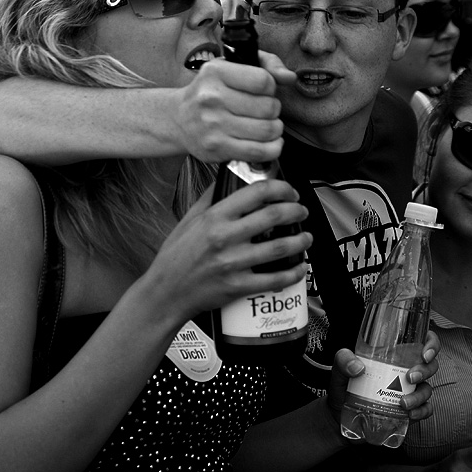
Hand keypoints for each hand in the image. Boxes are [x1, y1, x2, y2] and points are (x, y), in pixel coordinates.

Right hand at [144, 178, 311, 322]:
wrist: (165, 292)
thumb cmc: (175, 256)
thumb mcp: (188, 219)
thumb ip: (210, 198)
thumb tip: (228, 178)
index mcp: (214, 217)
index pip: (256, 192)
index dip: (280, 188)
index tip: (289, 191)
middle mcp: (225, 237)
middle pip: (273, 216)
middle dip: (296, 211)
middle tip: (302, 211)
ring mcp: (232, 263)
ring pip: (279, 247)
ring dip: (300, 240)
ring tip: (306, 236)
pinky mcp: (238, 286)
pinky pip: (274, 279)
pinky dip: (292, 273)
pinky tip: (299, 267)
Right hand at [174, 53, 295, 162]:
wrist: (179, 119)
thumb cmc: (211, 91)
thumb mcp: (232, 67)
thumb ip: (266, 64)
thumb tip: (289, 77)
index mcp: (216, 72)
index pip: (264, 81)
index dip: (271, 87)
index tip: (263, 91)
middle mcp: (212, 98)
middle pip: (268, 107)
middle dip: (274, 110)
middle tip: (265, 111)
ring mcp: (213, 125)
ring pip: (267, 130)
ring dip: (275, 129)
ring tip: (268, 126)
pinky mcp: (216, 148)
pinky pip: (259, 151)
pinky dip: (273, 148)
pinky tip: (270, 142)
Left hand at [328, 330, 440, 421]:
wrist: (339, 415)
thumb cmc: (344, 386)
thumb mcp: (339, 368)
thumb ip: (343, 360)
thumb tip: (357, 367)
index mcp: (394, 354)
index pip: (421, 341)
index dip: (431, 343)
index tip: (425, 353)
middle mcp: (405, 369)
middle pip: (430, 365)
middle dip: (425, 370)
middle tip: (410, 377)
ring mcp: (408, 390)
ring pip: (427, 388)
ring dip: (420, 395)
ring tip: (403, 403)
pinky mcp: (409, 409)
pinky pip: (425, 409)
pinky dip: (421, 411)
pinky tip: (410, 414)